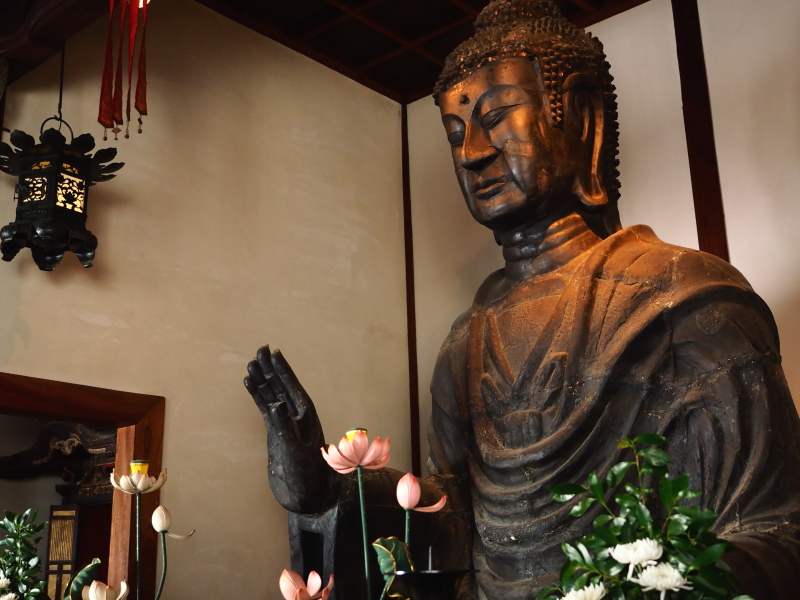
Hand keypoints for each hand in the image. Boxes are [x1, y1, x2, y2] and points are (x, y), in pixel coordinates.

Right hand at [245, 346, 331, 512]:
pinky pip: (265, 409)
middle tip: (259, 349)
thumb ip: (285, 428)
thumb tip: (276, 404)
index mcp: (307, 417)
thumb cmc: (307, 477)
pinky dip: (258, 397)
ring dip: (263, 380)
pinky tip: (250, 384)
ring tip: (251, 363)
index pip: (293, 387)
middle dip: (271, 369)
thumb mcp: (295, 453)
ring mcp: (286, 424)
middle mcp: (297, 417)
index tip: (273, 351)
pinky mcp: (277, 433)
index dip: (283, 369)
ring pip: (272, 395)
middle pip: (282, 386)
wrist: (306, 497)